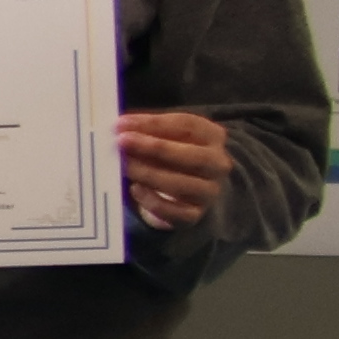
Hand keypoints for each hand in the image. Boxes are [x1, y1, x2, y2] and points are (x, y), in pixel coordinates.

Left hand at [114, 105, 232, 235]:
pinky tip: (135, 189)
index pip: (187, 125)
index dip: (154, 123)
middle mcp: (217, 164)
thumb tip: (120, 127)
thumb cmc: (171, 156)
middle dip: (154, 147)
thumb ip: (147, 131)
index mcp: (213, 136)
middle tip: (122, 142)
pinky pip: (175, 211)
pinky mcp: (195, 214)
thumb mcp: (165, 137)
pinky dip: (153, 201)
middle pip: (191, 155)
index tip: (122, 124)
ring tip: (124, 165)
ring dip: (149, 173)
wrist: (188, 190)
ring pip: (182, 184)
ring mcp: (209, 191)